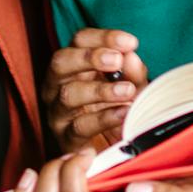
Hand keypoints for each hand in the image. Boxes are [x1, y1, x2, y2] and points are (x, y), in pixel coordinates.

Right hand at [43, 28, 148, 152]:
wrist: (117, 153)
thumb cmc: (121, 112)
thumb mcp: (134, 87)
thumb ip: (133, 72)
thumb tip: (130, 55)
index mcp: (74, 66)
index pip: (79, 41)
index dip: (102, 38)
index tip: (130, 42)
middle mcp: (58, 85)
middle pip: (60, 61)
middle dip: (89, 58)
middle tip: (117, 60)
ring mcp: (58, 112)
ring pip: (67, 95)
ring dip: (100, 90)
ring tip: (127, 91)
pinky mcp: (65, 139)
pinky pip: (80, 126)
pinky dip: (104, 118)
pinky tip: (124, 113)